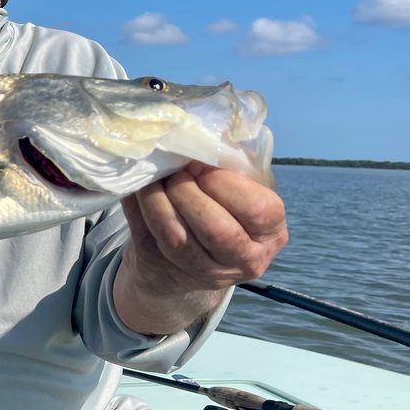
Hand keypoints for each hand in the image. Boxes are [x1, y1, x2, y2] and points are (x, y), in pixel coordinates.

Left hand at [114, 164, 287, 334]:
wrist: (190, 259)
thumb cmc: (222, 210)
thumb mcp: (242, 189)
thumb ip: (234, 166)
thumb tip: (211, 137)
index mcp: (271, 233)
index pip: (256, 209)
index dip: (224, 182)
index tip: (201, 163)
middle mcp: (244, 259)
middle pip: (215, 228)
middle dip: (188, 192)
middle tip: (176, 171)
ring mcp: (205, 271)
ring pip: (177, 238)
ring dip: (158, 200)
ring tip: (153, 177)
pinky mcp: (167, 272)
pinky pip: (149, 238)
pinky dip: (139, 209)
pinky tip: (138, 190)